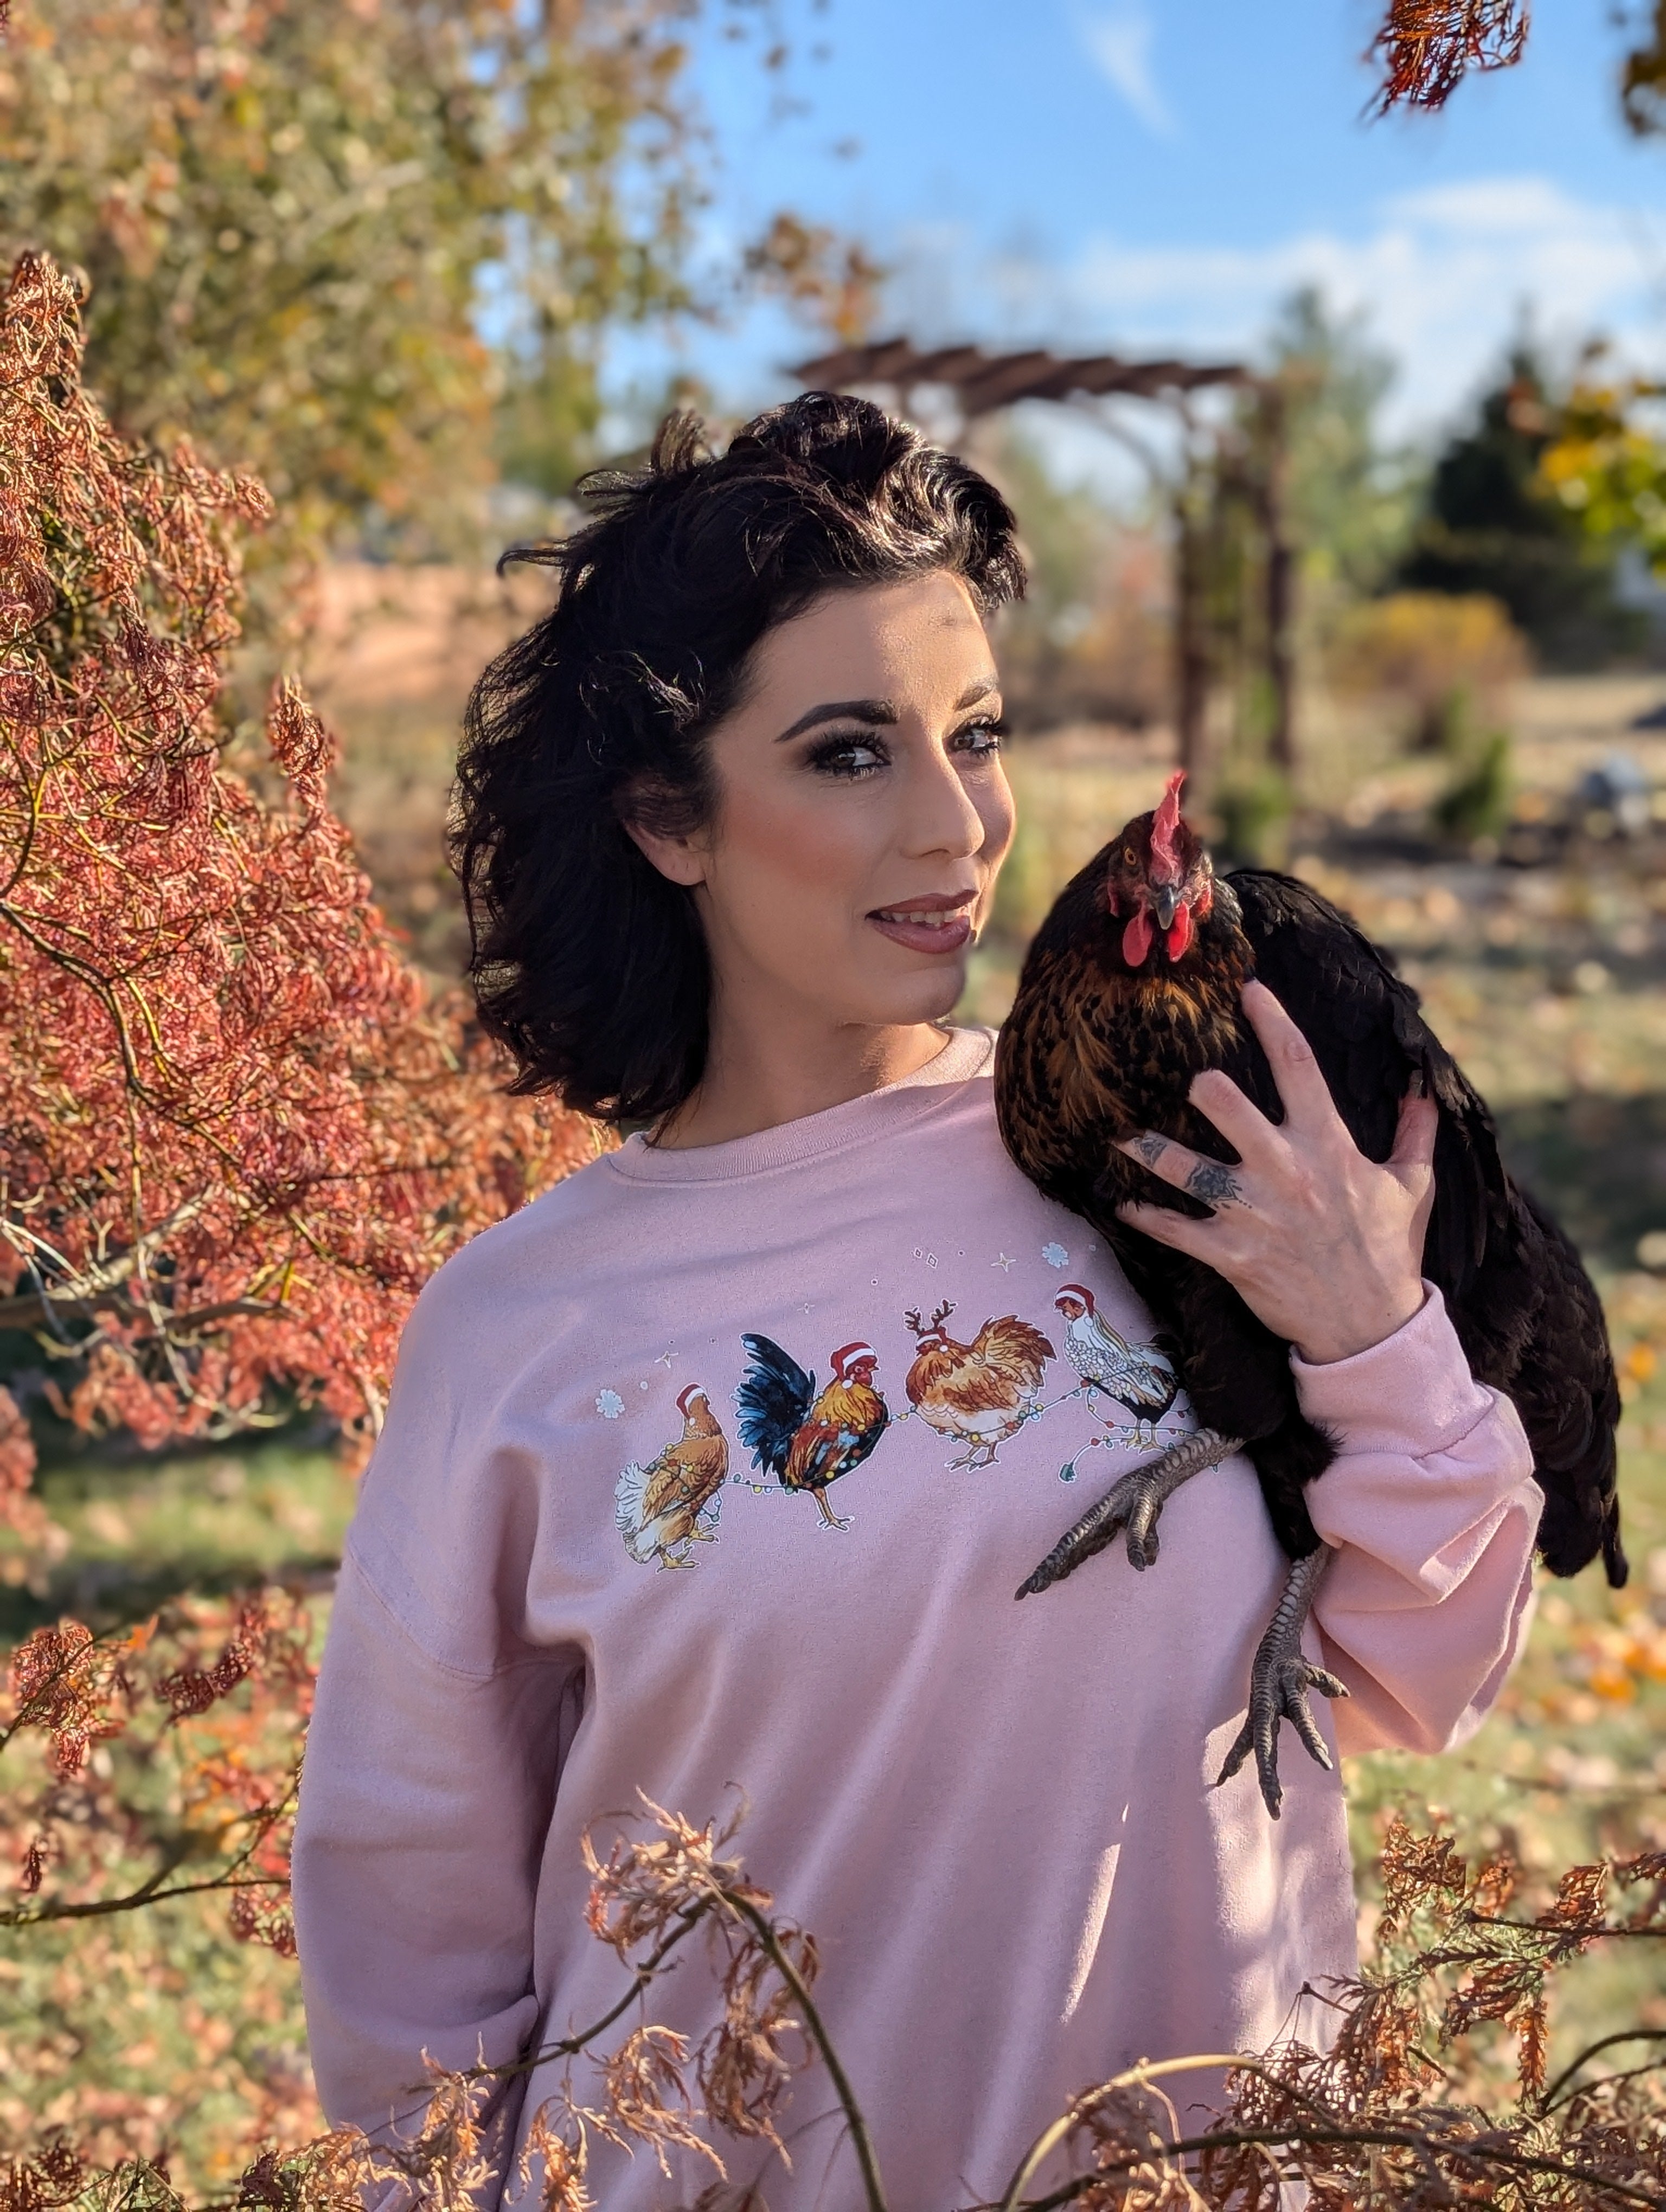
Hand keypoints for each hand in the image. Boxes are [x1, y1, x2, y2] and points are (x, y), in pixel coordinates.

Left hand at [1115, 979, 1437, 1365]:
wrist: (1370, 1328)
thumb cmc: (1388, 1253)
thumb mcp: (1412, 1187)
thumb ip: (1415, 1134)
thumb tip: (1422, 1090)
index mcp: (1327, 1146)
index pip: (1298, 1066)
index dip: (1272, 1021)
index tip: (1250, 990)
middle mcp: (1285, 1172)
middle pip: (1228, 1107)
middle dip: (1203, 1086)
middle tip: (1186, 1079)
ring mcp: (1253, 1214)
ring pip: (1185, 1168)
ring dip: (1149, 1150)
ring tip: (1123, 1136)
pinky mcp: (1231, 1255)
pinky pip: (1174, 1230)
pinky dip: (1145, 1216)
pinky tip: (1122, 1201)